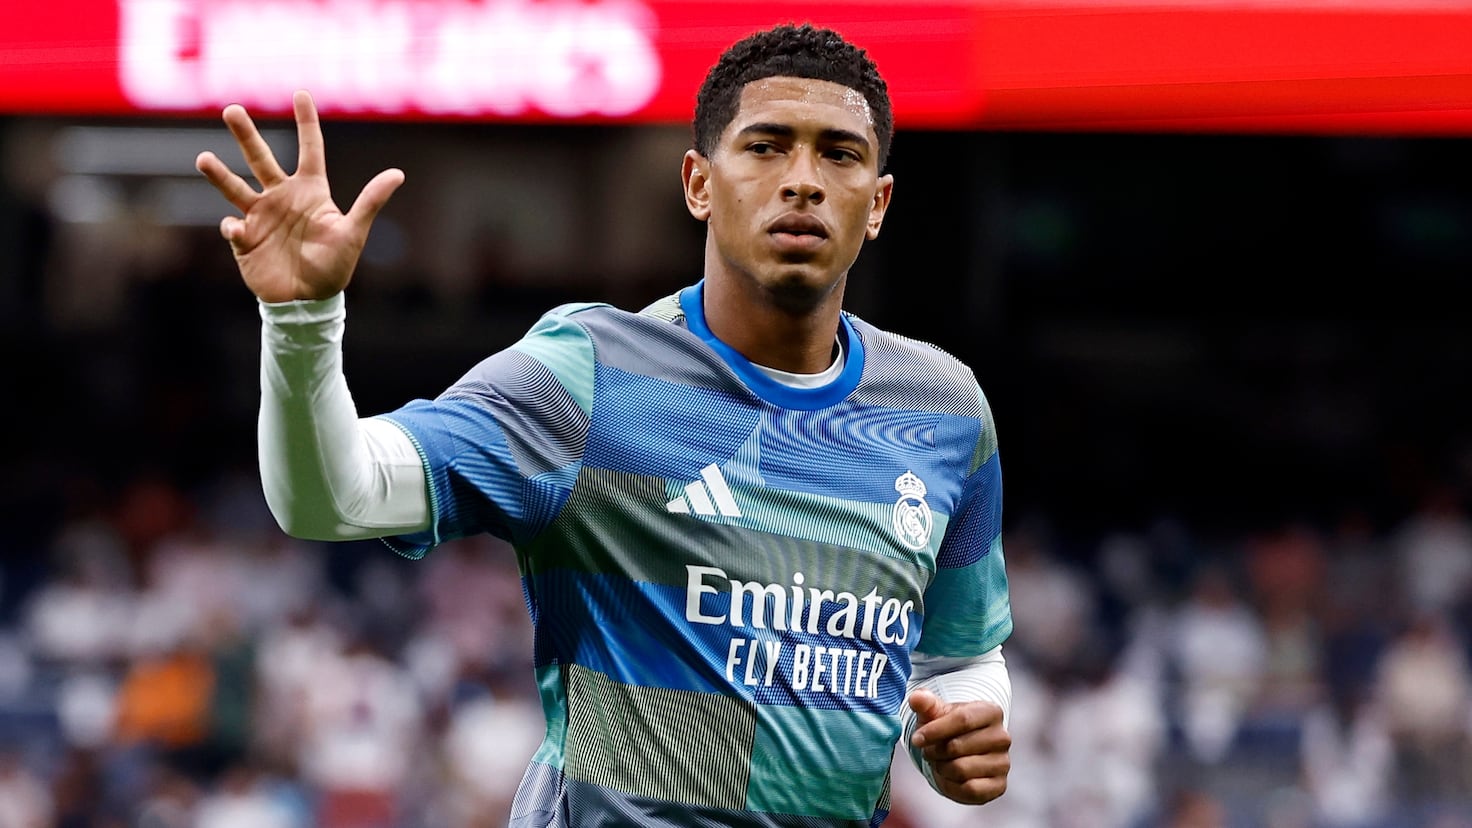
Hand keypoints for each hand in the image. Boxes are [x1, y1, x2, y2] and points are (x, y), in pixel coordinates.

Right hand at [195, 89, 404, 302]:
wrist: (308, 301)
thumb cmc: (334, 266)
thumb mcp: (353, 232)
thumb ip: (370, 202)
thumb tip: (398, 173)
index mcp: (311, 191)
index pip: (310, 150)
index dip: (307, 123)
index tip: (302, 94)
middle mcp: (282, 197)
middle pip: (261, 159)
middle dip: (246, 135)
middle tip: (232, 109)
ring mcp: (260, 216)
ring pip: (235, 187)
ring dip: (219, 174)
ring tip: (203, 158)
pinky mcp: (244, 238)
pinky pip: (232, 226)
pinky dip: (232, 226)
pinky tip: (238, 231)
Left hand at [907, 689, 1010, 804]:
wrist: (958, 753)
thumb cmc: (946, 728)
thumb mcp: (934, 712)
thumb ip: (925, 702)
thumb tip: (916, 697)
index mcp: (991, 711)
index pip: (962, 719)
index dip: (935, 730)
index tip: (916, 739)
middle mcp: (1002, 737)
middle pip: (957, 746)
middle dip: (934, 751)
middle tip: (929, 751)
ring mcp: (1003, 762)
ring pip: (961, 769)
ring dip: (941, 768)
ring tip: (940, 762)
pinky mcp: (999, 785)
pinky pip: (970, 789)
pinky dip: (952, 785)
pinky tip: (950, 777)